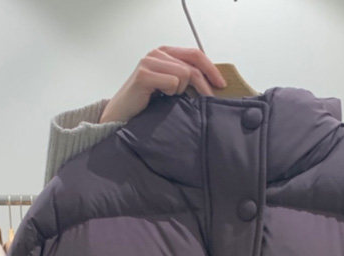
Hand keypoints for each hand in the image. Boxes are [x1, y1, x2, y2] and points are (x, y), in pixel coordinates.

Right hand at [99, 46, 226, 123]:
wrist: (122, 115)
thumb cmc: (147, 103)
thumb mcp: (170, 87)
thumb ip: (185, 78)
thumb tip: (212, 83)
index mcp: (165, 53)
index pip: (195, 54)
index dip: (211, 68)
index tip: (221, 84)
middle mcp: (157, 54)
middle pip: (192, 66)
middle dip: (203, 85)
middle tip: (208, 100)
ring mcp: (149, 62)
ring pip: (184, 75)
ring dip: (180, 92)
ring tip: (167, 98)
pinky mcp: (144, 75)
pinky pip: (172, 83)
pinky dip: (170, 94)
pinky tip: (159, 98)